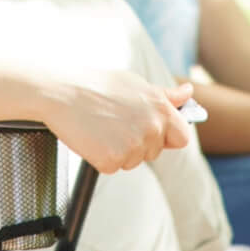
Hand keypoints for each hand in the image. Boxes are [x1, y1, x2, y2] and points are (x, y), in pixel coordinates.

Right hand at [33, 71, 196, 174]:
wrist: (61, 92)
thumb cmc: (96, 84)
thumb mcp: (135, 83)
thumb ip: (165, 95)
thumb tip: (188, 93)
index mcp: (161, 109)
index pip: (181, 137)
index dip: (166, 136)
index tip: (151, 131)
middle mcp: (152, 128)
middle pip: (154, 152)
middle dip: (139, 143)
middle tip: (114, 123)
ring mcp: (133, 146)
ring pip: (133, 161)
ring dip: (119, 151)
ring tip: (101, 127)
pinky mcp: (112, 160)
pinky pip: (113, 167)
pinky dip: (101, 157)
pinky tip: (92, 138)